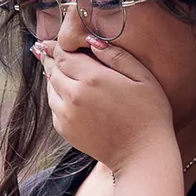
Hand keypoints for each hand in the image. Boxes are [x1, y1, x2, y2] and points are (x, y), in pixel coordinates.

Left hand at [35, 38, 176, 176]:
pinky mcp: (65, 131)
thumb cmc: (149, 113)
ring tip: (55, 68)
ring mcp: (66, 115)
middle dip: (51, 59)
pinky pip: (54, 108)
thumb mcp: (142, 77)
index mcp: (92, 78)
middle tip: (46, 49)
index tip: (52, 41)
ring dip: (52, 78)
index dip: (56, 46)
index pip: (64, 55)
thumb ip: (117, 56)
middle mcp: (73, 96)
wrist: (141, 154)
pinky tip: (64, 93)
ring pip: (50, 90)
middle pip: (53, 71)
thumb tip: (92, 41)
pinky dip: (56, 97)